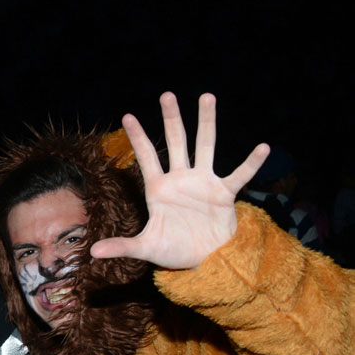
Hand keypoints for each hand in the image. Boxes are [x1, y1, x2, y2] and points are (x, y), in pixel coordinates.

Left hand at [89, 92, 269, 270]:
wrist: (204, 259)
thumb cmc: (174, 250)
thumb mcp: (146, 247)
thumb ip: (122, 246)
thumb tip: (93, 252)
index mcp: (159, 189)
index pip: (146, 157)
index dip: (138, 137)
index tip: (127, 116)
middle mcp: (181, 179)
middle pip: (176, 142)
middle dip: (171, 119)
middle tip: (166, 95)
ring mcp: (204, 182)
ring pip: (205, 145)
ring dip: (206, 122)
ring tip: (206, 96)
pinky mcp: (224, 193)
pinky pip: (239, 175)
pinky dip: (251, 164)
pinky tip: (262, 148)